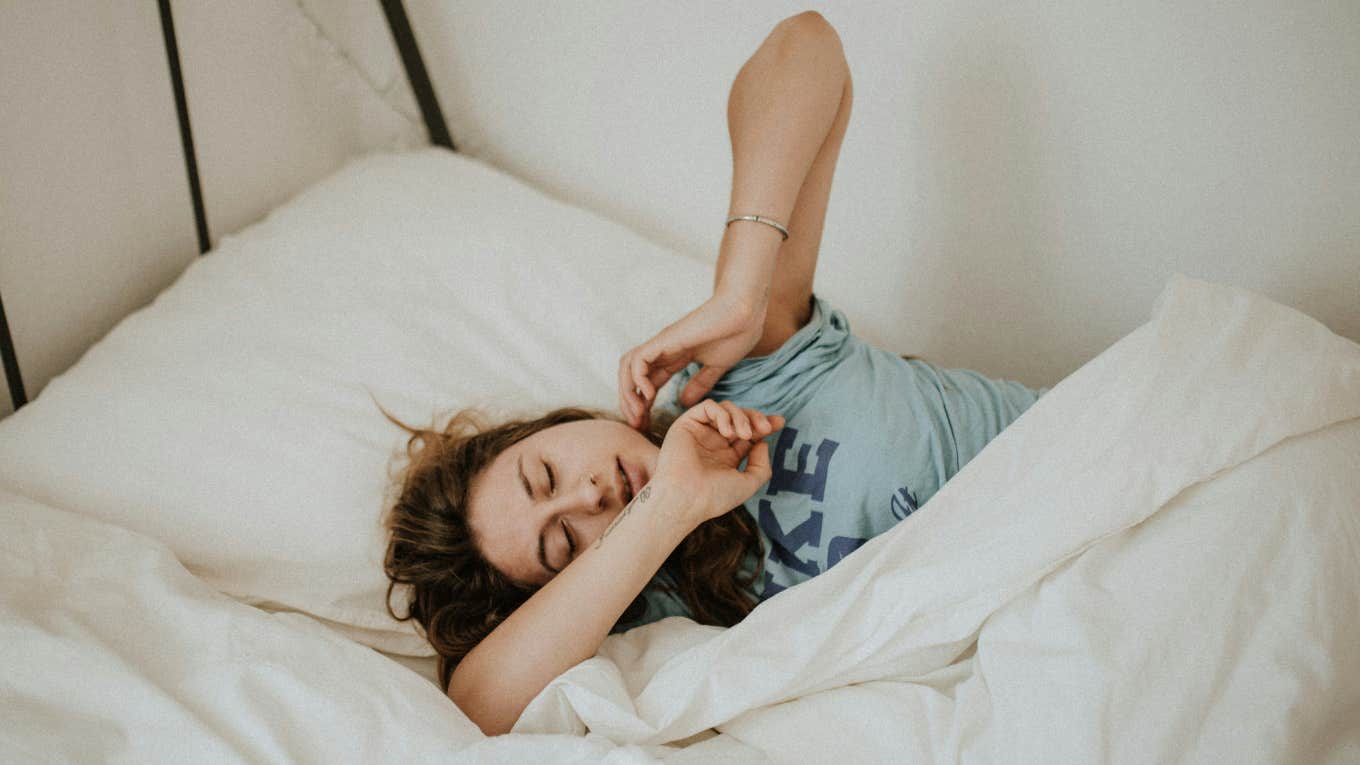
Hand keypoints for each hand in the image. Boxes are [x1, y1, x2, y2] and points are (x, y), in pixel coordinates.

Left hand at [619, 293, 764, 429]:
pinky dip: (637, 378)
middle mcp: (663, 350)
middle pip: (632, 377)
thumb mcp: (716, 367)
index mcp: (674, 357)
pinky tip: (648, 394)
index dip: (643, 405)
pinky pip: (638, 360)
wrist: (745, 314)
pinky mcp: (665, 340)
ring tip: (639, 414)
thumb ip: (700, 383)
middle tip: (637, 425)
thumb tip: (684, 401)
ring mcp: (662, 344)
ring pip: (628, 367)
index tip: (646, 425)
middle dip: (630, 403)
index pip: (649, 383)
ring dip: (628, 393)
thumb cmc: (735, 334)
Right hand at [651, 400, 783, 524]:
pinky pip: (708, 406)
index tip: (779, 423)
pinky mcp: (687, 424)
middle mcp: (713, 443)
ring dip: (740, 417)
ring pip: (725, 409)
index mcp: (727, 457)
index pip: (748, 434)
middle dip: (755, 418)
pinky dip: (722, 414)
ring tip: (744, 434)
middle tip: (765, 428)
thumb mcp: (748, 484)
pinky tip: (727, 432)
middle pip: (739, 417)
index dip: (764, 424)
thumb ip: (761, 465)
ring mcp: (700, 433)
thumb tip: (762, 443)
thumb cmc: (714, 497)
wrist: (686, 499)